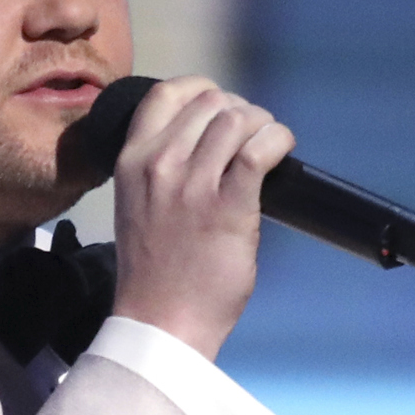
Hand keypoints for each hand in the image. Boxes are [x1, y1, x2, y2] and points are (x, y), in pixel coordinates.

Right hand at [108, 76, 294, 360]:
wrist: (161, 323)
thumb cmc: (154, 274)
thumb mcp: (136, 206)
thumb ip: (158, 170)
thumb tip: (205, 143)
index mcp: (131, 161)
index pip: (165, 94)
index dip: (203, 91)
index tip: (223, 108)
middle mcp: (159, 164)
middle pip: (211, 102)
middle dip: (241, 111)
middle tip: (254, 137)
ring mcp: (193, 185)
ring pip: (238, 119)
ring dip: (263, 126)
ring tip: (269, 147)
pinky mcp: (229, 207)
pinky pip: (259, 150)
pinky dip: (278, 141)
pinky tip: (283, 152)